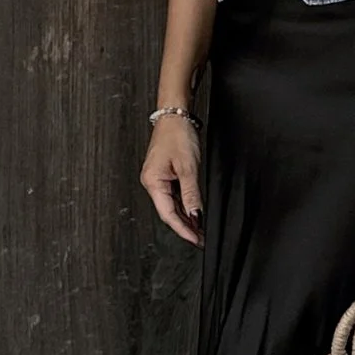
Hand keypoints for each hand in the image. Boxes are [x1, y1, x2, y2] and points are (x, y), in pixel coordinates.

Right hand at [141, 112, 202, 245]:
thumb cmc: (177, 135)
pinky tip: (194, 212)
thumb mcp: (188, 167)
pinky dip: (185, 205)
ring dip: (186, 217)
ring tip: (200, 229)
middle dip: (186, 226)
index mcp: (152, 182)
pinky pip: (174, 196)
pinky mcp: (165, 175)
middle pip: (169, 212)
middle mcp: (152, 182)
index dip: (183, 229)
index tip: (196, 240)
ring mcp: (158, 179)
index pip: (168, 214)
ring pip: (172, 205)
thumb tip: (196, 215)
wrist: (175, 115)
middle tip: (202, 238)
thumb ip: (191, 194)